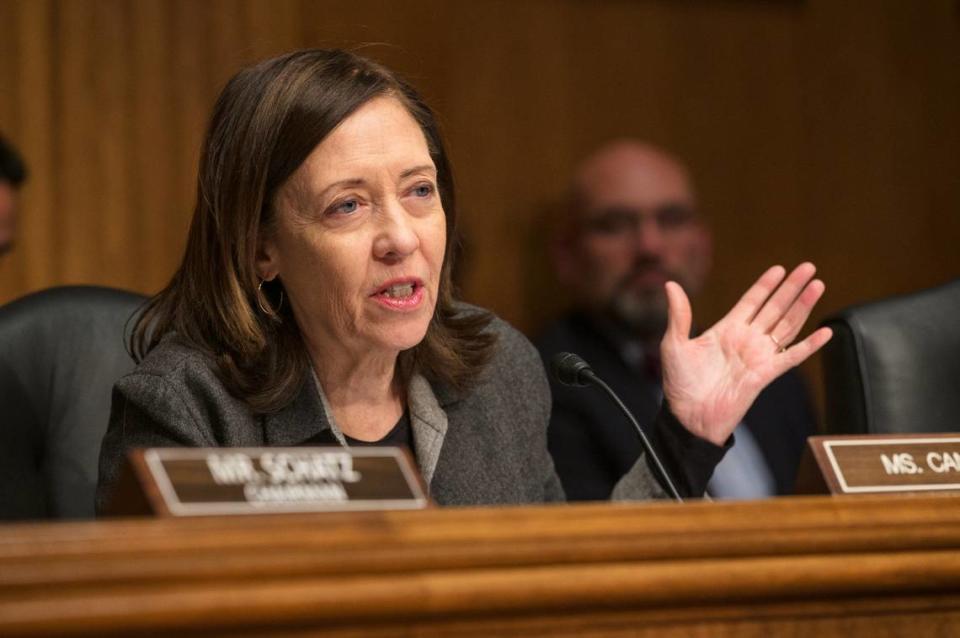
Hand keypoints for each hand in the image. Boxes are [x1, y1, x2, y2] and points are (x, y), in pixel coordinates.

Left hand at [660, 263, 831, 445]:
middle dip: (791, 288)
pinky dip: (809, 345)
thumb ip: (679, 314)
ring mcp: (758, 356)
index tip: (779, 269)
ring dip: (803, 306)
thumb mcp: (674, 344)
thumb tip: (670, 284)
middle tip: (808, 267)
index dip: (765, 285)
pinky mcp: (766, 374)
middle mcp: (746, 340)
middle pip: (775, 308)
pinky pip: (792, 357)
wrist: (688, 417)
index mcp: (726, 330)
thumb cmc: (680, 384)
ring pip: (787, 325)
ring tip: (818, 285)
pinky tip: (825, 332)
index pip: (751, 301)